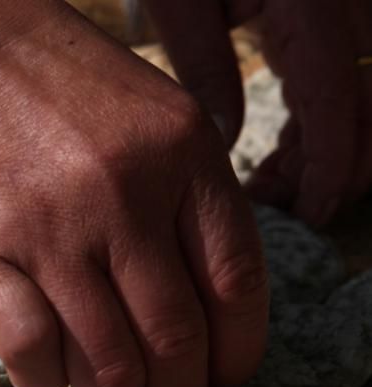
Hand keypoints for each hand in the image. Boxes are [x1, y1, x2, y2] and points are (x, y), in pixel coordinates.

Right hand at [0, 1, 266, 386]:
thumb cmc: (54, 88)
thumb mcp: (154, 119)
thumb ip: (190, 200)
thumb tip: (205, 310)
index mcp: (185, 157)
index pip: (235, 289)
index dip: (232, 357)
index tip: (216, 381)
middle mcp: (126, 195)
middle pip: (174, 339)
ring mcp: (50, 226)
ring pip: (104, 360)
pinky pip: (29, 349)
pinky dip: (44, 379)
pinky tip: (43, 370)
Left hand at [144, 0, 371, 225]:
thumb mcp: (184, 2)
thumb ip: (206, 68)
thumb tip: (224, 147)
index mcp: (312, 10)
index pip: (340, 107)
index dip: (330, 170)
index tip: (309, 214)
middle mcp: (349, 8)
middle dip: (339, 165)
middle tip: (283, 203)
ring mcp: (351, 9)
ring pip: (369, 97)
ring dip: (335, 148)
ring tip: (275, 182)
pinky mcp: (337, 12)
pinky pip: (354, 74)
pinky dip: (328, 119)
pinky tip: (284, 148)